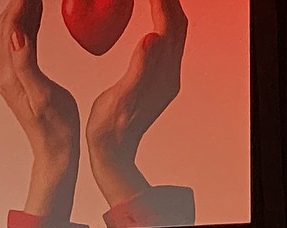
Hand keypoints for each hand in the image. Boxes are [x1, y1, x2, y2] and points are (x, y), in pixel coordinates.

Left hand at [0, 0, 81, 220]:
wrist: (54, 151)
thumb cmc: (54, 127)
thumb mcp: (42, 95)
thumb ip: (26, 63)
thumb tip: (16, 34)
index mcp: (11, 75)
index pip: (9, 28)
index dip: (19, 3)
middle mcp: (7, 74)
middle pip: (6, 28)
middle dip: (18, 3)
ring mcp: (12, 76)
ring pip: (12, 34)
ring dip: (22, 11)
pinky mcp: (21, 79)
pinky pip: (21, 44)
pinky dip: (28, 25)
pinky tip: (37, 16)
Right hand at [86, 0, 187, 206]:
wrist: (113, 155)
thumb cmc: (109, 130)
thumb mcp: (120, 99)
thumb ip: (138, 68)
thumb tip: (152, 37)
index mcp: (161, 75)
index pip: (170, 26)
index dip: (162, 2)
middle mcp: (170, 73)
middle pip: (177, 25)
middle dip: (167, 2)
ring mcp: (166, 77)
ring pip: (174, 33)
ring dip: (166, 10)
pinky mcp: (159, 81)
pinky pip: (166, 44)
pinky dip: (161, 23)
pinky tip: (151, 19)